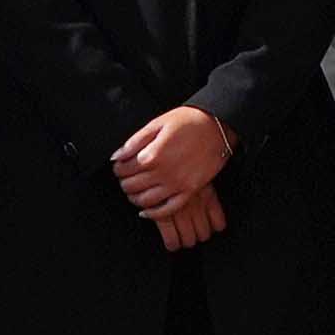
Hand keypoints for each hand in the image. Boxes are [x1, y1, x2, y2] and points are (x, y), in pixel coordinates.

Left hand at [107, 101, 232, 224]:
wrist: (218, 126)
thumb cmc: (188, 121)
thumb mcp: (158, 123)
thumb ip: (135, 141)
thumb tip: (117, 156)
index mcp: (152, 155)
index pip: (124, 169)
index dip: (118, 169)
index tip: (119, 167)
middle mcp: (163, 172)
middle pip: (132, 186)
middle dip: (124, 183)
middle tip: (125, 179)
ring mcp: (177, 184)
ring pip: (146, 201)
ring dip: (134, 198)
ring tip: (133, 192)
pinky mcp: (190, 191)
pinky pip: (167, 209)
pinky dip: (154, 213)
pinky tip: (146, 211)